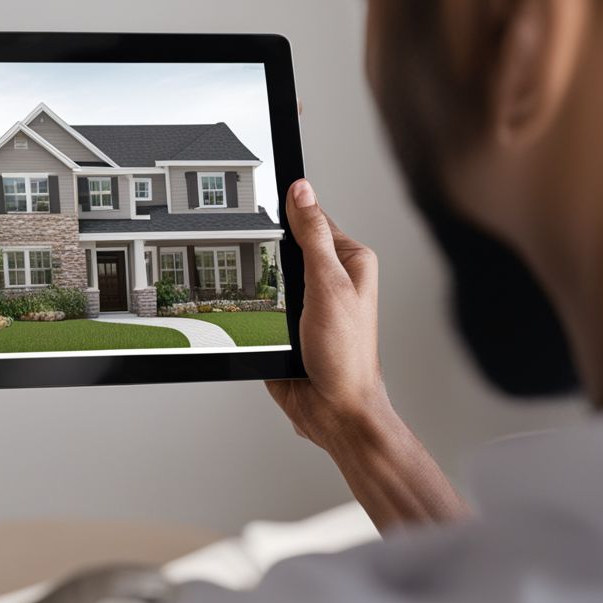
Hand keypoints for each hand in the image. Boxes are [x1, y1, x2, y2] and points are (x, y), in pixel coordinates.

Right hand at [267, 179, 390, 448]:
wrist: (333, 410)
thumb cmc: (346, 356)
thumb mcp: (328, 286)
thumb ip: (312, 237)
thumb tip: (301, 192)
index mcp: (351, 261)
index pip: (313, 219)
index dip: (288, 212)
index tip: (262, 204)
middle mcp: (331, 279)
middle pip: (287, 246)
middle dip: (268, 253)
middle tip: (256, 259)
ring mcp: (308, 303)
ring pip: (270, 276)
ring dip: (259, 284)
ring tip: (255, 292)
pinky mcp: (288, 326)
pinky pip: (262, 304)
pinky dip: (253, 308)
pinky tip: (252, 312)